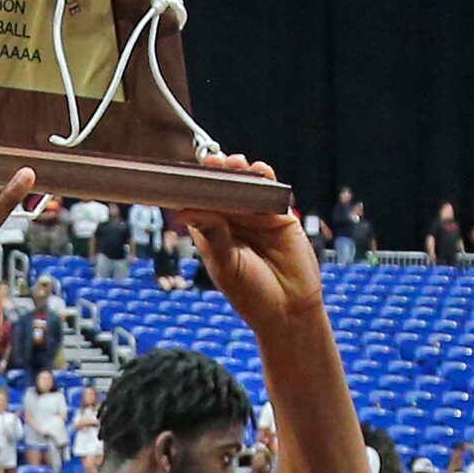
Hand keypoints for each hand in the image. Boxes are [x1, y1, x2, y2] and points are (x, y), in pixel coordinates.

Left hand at [176, 158, 325, 321]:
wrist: (288, 310)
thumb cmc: (251, 294)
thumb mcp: (226, 264)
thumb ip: (212, 235)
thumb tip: (185, 211)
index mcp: (212, 233)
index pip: (200, 203)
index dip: (196, 186)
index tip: (191, 172)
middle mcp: (233, 222)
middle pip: (223, 189)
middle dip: (219, 174)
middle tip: (214, 162)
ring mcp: (257, 218)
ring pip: (247, 187)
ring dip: (241, 172)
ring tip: (235, 163)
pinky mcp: (280, 217)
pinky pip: (271, 192)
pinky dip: (265, 179)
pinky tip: (258, 170)